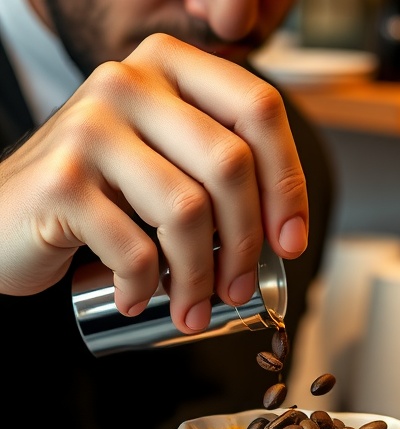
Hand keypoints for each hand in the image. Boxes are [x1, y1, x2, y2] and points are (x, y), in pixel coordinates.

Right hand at [0, 34, 307, 332]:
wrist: (3, 220)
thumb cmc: (91, 200)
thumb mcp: (160, 165)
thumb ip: (212, 171)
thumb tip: (281, 230)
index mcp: (166, 67)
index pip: (258, 110)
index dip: (288, 182)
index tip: (289, 241)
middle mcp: (128, 83)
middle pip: (230, 164)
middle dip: (246, 244)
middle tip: (237, 288)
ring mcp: (91, 128)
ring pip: (187, 212)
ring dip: (199, 278)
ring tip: (190, 308)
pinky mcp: (63, 182)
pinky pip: (136, 250)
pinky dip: (145, 289)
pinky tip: (136, 298)